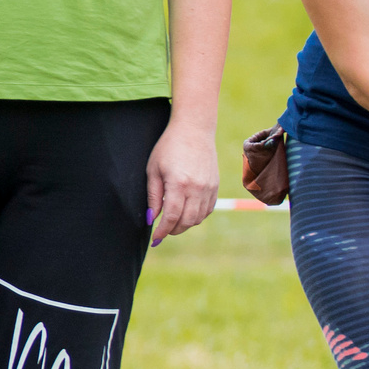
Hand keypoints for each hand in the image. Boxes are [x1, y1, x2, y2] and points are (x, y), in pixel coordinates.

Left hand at [146, 117, 217, 245]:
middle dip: (173, 230)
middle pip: (187, 221)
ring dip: (185, 225)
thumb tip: (152, 218)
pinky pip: (208, 209)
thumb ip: (153, 196)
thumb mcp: (153, 170)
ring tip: (173, 223)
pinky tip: (186, 213)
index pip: (172, 216)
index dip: (163, 230)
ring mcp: (210, 188)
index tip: (155, 238)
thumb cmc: (168, 148)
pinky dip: (197, 216)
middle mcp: (198, 188)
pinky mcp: (216, 186)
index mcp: (179, 184)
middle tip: (162, 231)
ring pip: (199, 218)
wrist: (194, 130)